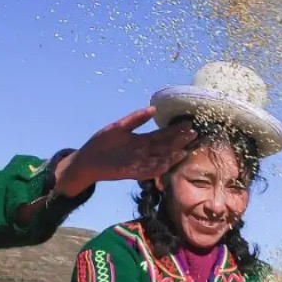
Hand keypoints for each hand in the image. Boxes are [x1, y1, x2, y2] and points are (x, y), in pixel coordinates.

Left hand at [50, 107, 196, 197]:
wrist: (87, 160)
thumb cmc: (102, 143)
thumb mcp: (119, 127)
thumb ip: (136, 119)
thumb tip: (154, 109)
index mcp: (141, 140)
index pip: (162, 135)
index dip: (175, 130)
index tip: (188, 124)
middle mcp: (143, 152)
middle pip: (164, 146)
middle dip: (178, 141)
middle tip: (194, 134)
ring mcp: (138, 162)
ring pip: (159, 159)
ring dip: (171, 156)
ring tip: (184, 151)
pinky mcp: (130, 172)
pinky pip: (146, 171)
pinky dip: (156, 168)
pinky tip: (166, 163)